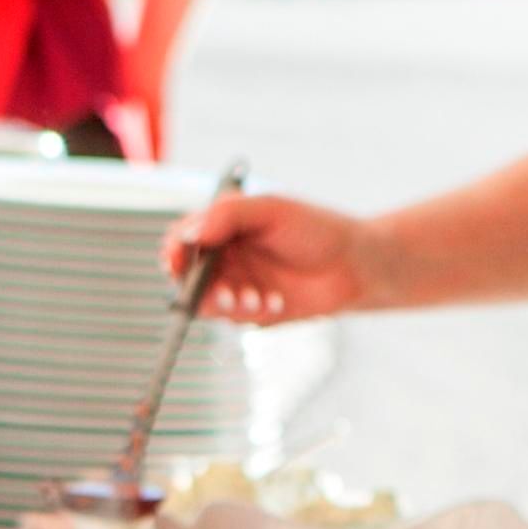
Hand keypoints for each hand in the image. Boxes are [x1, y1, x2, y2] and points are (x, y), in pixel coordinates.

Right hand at [162, 195, 375, 324]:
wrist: (353, 265)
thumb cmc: (315, 229)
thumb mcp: (270, 210)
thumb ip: (227, 216)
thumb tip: (188, 235)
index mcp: (223, 225)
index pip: (182, 238)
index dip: (174, 251)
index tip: (177, 262)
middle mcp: (225, 255)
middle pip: (187, 275)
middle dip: (202, 287)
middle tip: (227, 294)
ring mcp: (236, 283)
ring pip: (207, 302)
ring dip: (227, 303)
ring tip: (259, 298)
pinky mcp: (251, 310)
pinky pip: (233, 318)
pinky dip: (250, 313)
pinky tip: (277, 302)